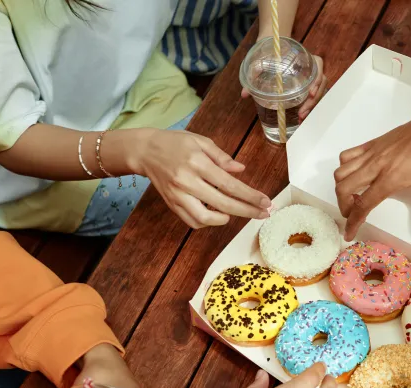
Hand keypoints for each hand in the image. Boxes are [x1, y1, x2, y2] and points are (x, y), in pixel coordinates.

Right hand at [128, 129, 270, 228]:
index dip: (250, 196)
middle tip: (263, 213)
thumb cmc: (175, 143)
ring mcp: (178, 195)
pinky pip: (192, 221)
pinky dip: (208, 222)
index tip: (266, 202)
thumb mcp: (200, 141)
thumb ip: (222, 157)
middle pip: (223, 204)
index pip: (229, 184)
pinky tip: (218, 214)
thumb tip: (241, 170)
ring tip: (237, 212)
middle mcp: (187, 181)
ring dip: (225, 219)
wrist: (144, 151)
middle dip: (247, 211)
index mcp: (197, 163)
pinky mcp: (171, 204)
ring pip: (205, 218)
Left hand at [241, 55, 326, 120]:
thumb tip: (245, 94)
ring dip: (312, 106)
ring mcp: (310, 78)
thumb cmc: (268, 51)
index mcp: (304, 57)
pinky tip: (300, 117)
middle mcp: (310, 68)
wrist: (271, 45)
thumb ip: (254, 73)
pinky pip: (312, 96)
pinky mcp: (307, 86)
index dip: (317, 79)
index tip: (311, 92)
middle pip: (320, 84)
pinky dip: (308, 107)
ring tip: (301, 118)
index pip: (319, 65)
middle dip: (313, 101)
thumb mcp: (260, 60)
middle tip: (302, 113)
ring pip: (318, 92)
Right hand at [334, 95, 410, 245]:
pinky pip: (346, 156)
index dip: (353, 222)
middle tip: (353, 214)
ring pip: (341, 171)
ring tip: (354, 196)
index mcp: (391, 179)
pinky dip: (344, 168)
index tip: (348, 233)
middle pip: (344, 188)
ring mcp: (371, 153)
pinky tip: (357, 176)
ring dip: (341, 188)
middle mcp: (376, 165)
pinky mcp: (371, 144)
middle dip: (343, 206)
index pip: (363, 204)